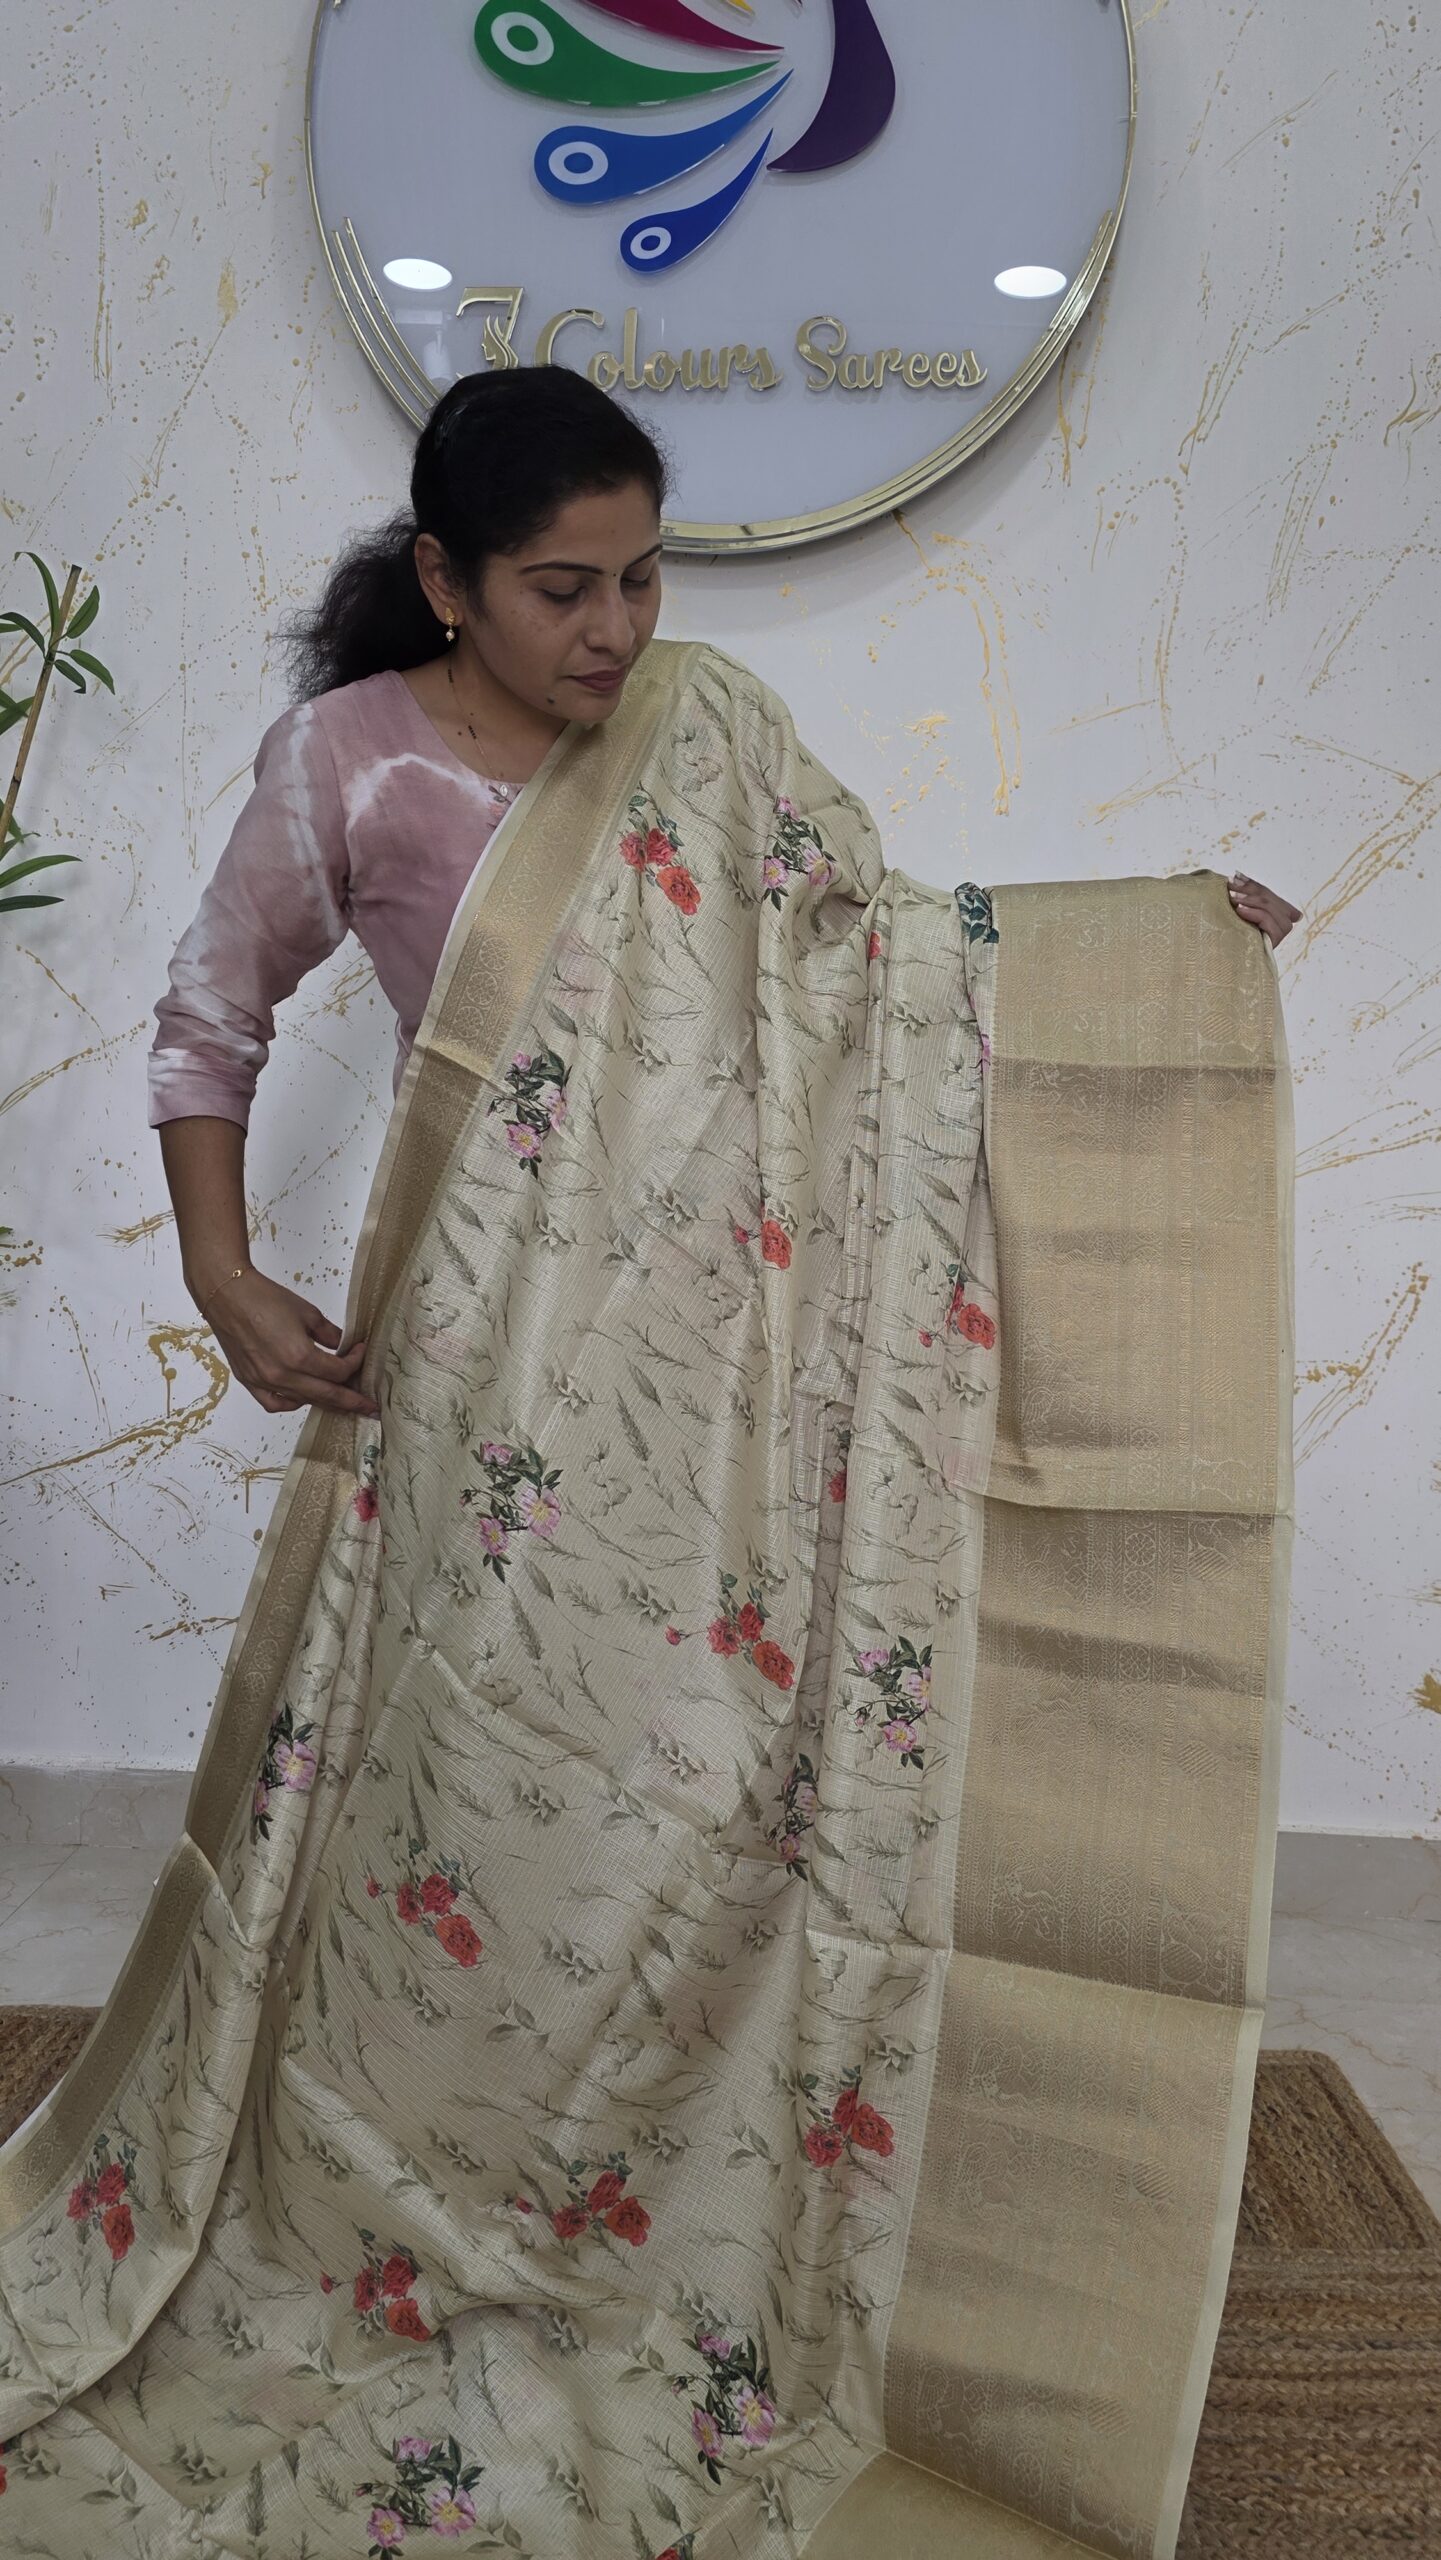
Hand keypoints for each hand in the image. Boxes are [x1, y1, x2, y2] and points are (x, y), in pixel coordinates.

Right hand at [200, 1267, 379, 1418]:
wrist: (227, 1295)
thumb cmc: (264, 1298)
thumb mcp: (307, 1313)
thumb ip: (330, 1335)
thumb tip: (344, 1347)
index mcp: (299, 1356)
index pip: (338, 1372)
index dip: (355, 1363)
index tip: (360, 1351)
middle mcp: (281, 1375)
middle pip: (326, 1395)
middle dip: (352, 1401)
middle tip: (369, 1408)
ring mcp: (263, 1381)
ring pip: (303, 1401)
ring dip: (325, 1402)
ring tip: (341, 1401)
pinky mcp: (249, 1381)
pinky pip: (275, 1404)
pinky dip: (292, 1403)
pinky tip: (304, 1397)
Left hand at [1227, 872, 1301, 946]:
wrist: (1226, 965)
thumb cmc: (1229, 938)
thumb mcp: (1237, 914)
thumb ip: (1243, 897)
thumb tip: (1236, 874)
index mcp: (1277, 913)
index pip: (1266, 893)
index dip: (1252, 884)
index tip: (1235, 876)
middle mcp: (1282, 922)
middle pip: (1268, 898)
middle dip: (1248, 890)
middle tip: (1229, 885)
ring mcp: (1279, 932)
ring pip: (1268, 907)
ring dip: (1249, 900)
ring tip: (1231, 897)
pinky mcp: (1275, 941)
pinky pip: (1267, 921)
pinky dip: (1253, 913)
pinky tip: (1239, 910)